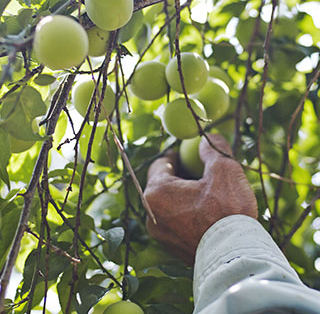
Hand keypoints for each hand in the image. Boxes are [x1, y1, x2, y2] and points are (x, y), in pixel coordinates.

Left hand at [144, 134, 257, 263]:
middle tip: (200, 170)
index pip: (160, 164)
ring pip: (170, 204)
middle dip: (181, 174)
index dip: (175, 155)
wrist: (234, 257)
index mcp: (156, 192)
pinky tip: (207, 212)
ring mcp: (160, 233)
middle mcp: (151, 214)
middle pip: (163, 184)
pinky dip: (187, 212)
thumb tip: (205, 138)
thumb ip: (212, 148)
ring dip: (184, 195)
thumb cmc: (227, 211)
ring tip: (207, 191)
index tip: (188, 153)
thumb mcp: (224, 169)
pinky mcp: (172, 247)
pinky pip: (176, 221)